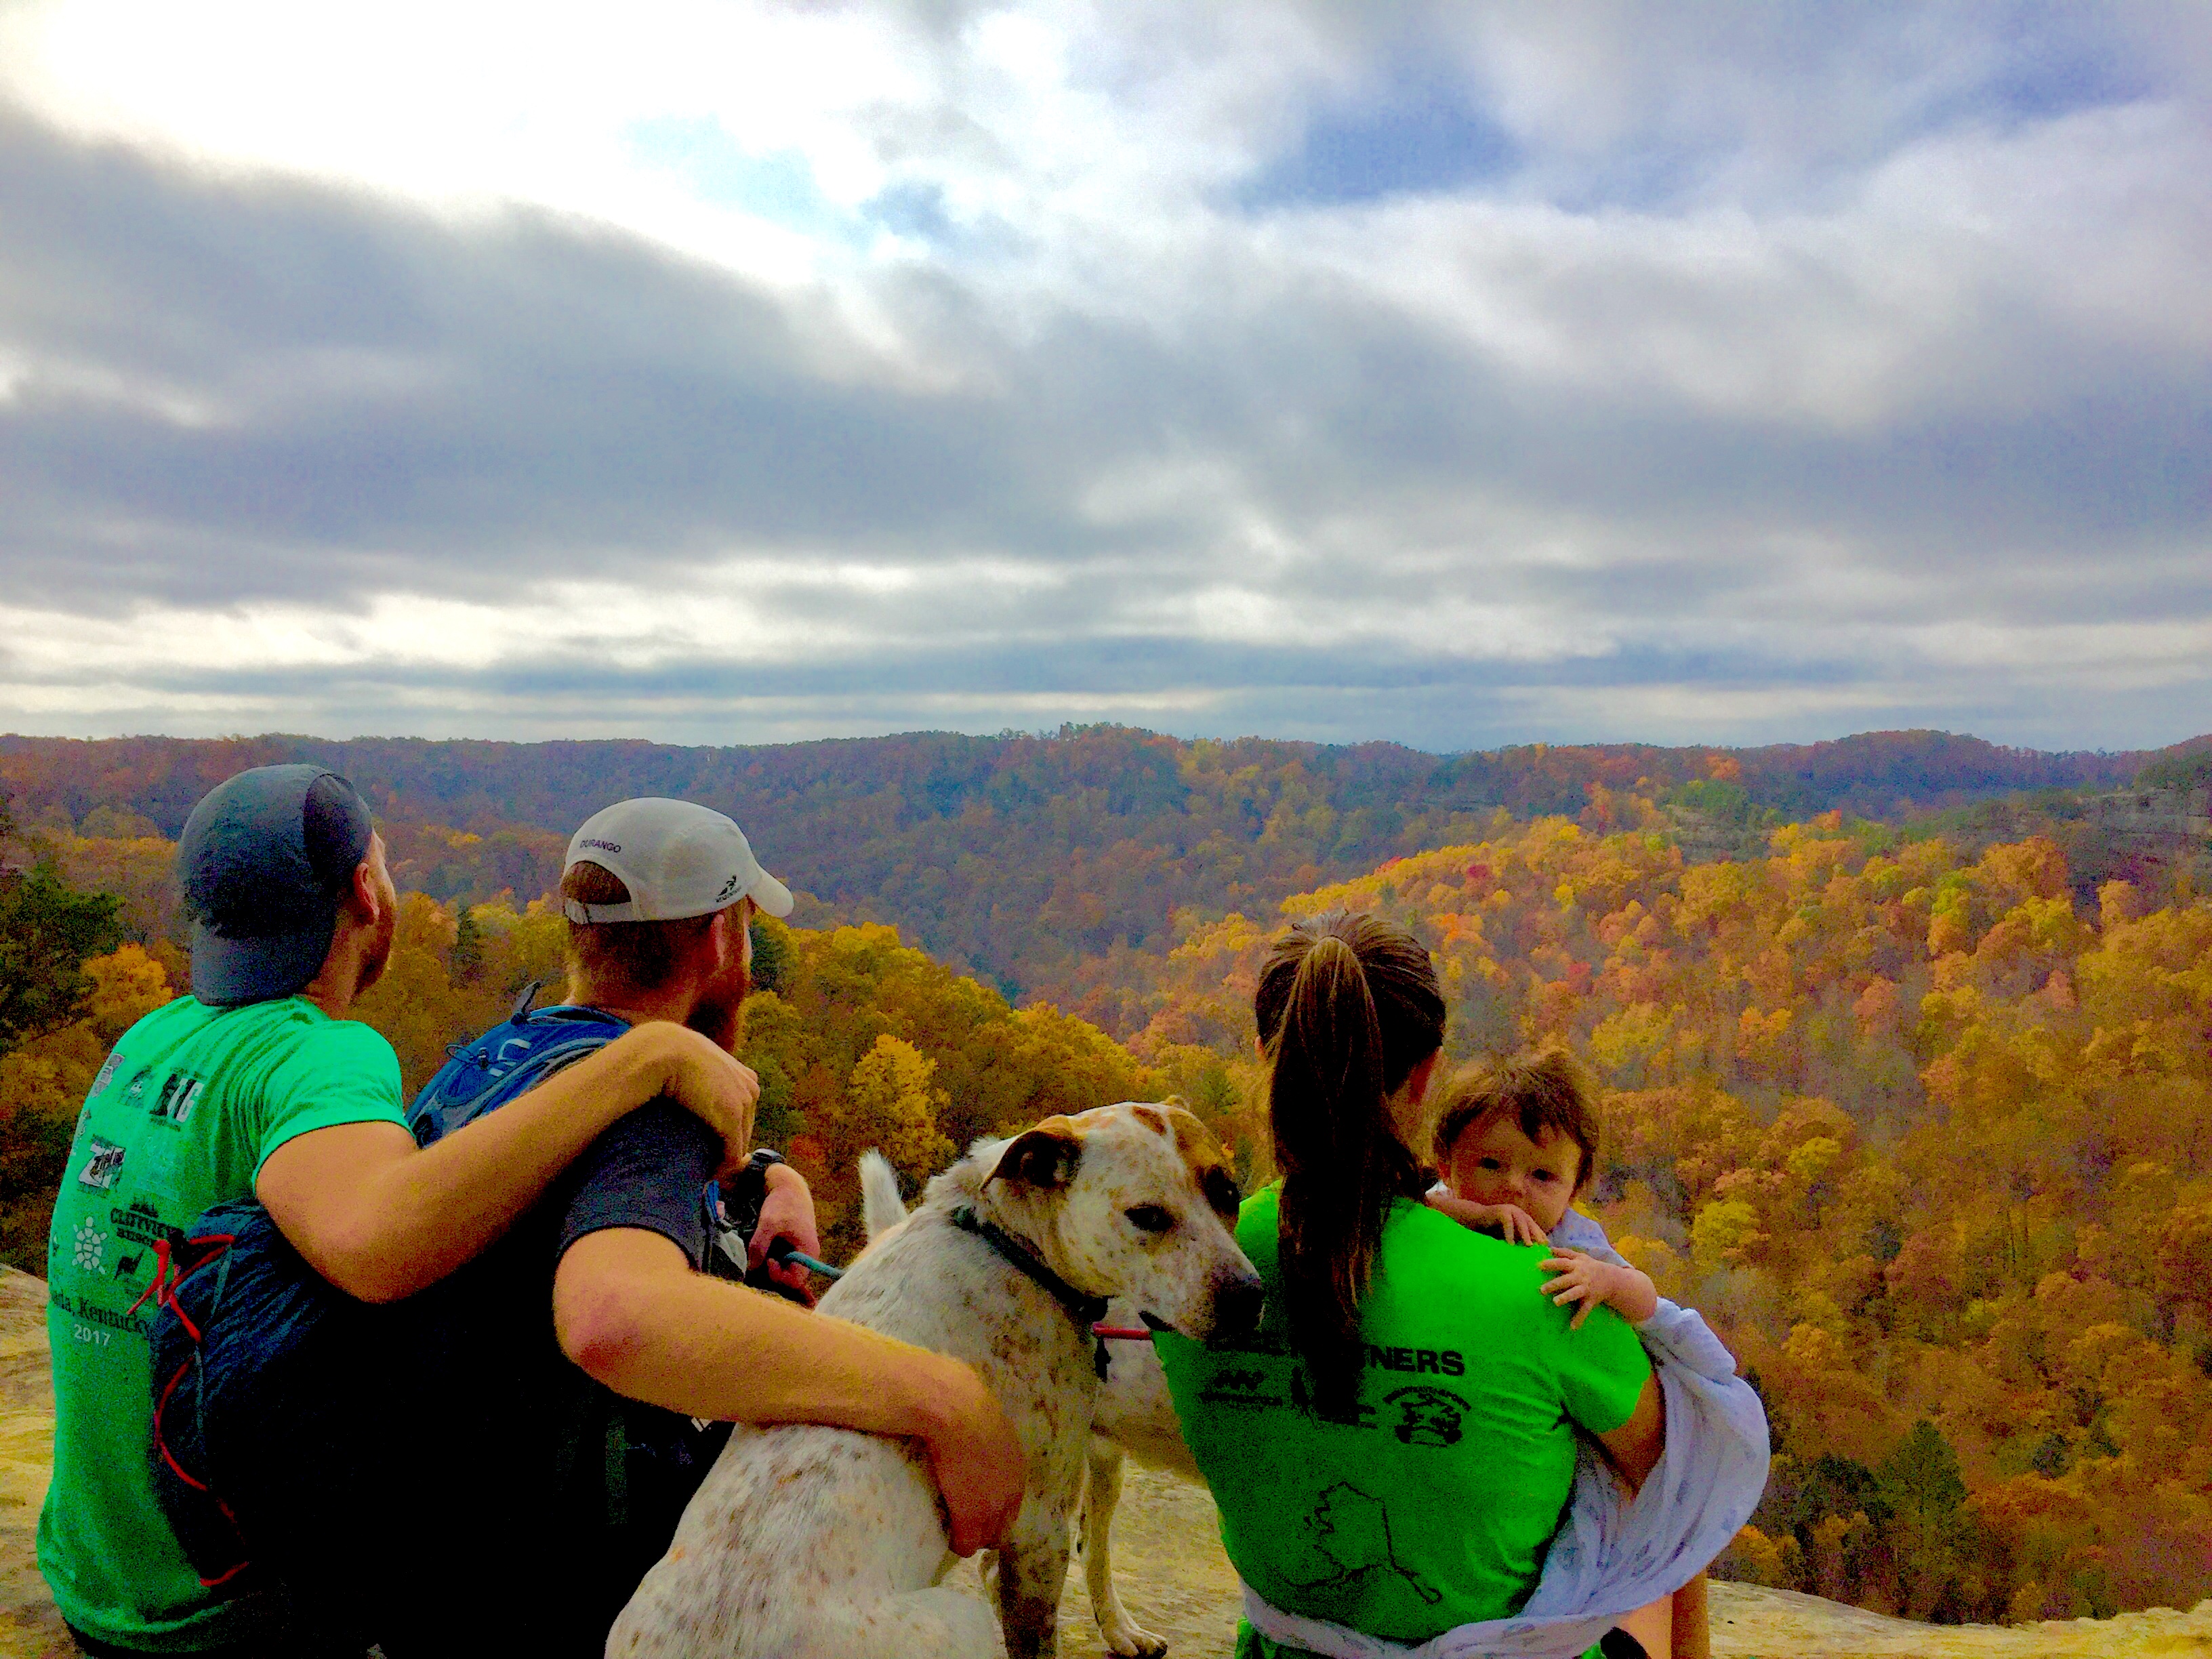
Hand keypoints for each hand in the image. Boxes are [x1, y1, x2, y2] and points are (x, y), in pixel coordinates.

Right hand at [631, 1024, 759, 1175]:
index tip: (715, 1148)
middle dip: (730, 1148)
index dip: (730, 1133)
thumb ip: (707, 1079)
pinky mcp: (732, 1118)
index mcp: (746, 1077)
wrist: (665, 1051)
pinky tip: (709, 1176)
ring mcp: (744, 1102)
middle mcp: (751, 1088)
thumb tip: (695, 1095)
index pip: (745, 1114)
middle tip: (712, 1167)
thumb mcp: (700, 1065)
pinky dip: (723, 1168)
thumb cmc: (673, 1056)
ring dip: (725, 1161)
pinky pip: (733, 1152)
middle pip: (745, 1129)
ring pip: (740, 1143)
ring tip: (709, 1174)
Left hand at [747, 1163, 818, 1304]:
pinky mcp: (793, 1246)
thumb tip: (751, 1267)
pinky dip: (772, 1259)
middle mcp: (807, 1254)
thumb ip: (759, 1246)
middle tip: (760, 1260)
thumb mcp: (769, 1223)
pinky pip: (784, 1260)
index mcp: (808, 1251)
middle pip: (791, 1277)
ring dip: (771, 1266)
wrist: (789, 1186)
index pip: (796, 1280)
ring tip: (760, 1255)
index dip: (779, 1276)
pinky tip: (763, 1251)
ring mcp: (800, 1250)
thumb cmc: (783, 1203)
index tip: (768, 1261)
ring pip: (786, 1269)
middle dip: (774, 1273)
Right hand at [915, 1357, 1025, 1556]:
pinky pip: (966, 1544)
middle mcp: (1012, 1491)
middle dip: (986, 1529)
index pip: (1012, 1504)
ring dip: (972, 1537)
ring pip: (988, 1539)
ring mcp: (993, 1506)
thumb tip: (973, 1435)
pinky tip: (947, 1536)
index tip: (975, 1507)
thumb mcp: (987, 1423)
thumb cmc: (964, 1405)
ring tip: (954, 1529)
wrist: (957, 1409)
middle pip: (1004, 1527)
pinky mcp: (971, 1517)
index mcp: (1017, 1469)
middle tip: (964, 1524)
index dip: (993, 1510)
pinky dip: (957, 1543)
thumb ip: (988, 1438)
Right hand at [1425, 1190, 1548, 1245]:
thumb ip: (1517, 1240)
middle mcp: (1517, 1211)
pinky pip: (1508, 1223)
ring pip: (1521, 1222)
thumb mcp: (1507, 1235)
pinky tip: (1511, 1244)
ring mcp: (1509, 1209)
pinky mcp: (1501, 1211)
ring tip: (1529, 1245)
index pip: (1534, 1226)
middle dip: (1536, 1235)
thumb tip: (1528, 1253)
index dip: (1540, 1236)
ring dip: (1526, 1234)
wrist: (1475, 1219)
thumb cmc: (1492, 1229)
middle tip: (1541, 1247)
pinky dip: (1510, 1234)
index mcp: (1521, 1216)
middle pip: (1530, 1223)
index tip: (1545, 1247)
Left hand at [1540, 1248, 1620, 1328]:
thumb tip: (1549, 1248)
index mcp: (1576, 1266)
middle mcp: (1580, 1277)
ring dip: (1565, 1298)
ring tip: (1555, 1302)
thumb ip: (1565, 1252)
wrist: (1611, 1279)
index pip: (1562, 1263)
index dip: (1551, 1263)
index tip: (1539, 1265)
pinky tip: (1572, 1327)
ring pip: (1575, 1293)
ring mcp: (1586, 1289)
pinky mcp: (1591, 1299)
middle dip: (1554, 1284)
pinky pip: (1585, 1310)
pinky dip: (1579, 1318)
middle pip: (1566, 1279)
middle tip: (1541, 1289)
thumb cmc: (1590, 1266)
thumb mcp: (1580, 1257)